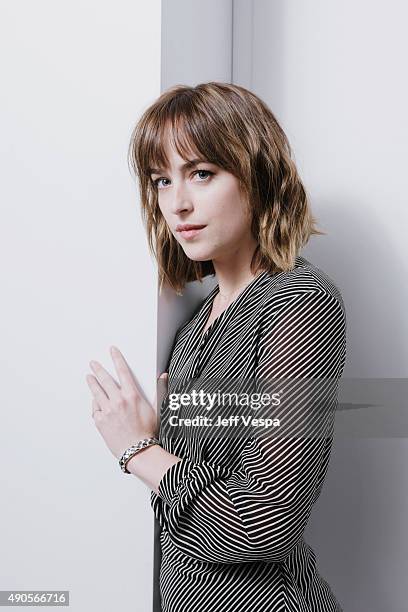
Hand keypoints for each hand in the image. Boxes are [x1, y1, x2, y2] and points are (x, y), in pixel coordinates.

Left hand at [86, 345, 165, 459]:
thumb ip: (159, 390)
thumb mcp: (156, 408)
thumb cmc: (148, 432)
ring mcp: (107, 410)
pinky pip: (95, 409)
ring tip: (89, 377)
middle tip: (93, 363)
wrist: (138, 450)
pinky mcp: (100, 421)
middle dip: (98, 369)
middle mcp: (118, 400)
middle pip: (105, 379)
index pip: (122, 371)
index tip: (112, 351)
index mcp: (132, 395)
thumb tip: (164, 376)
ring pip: (97, 392)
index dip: (116, 358)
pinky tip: (96, 402)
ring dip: (92, 383)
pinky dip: (95, 404)